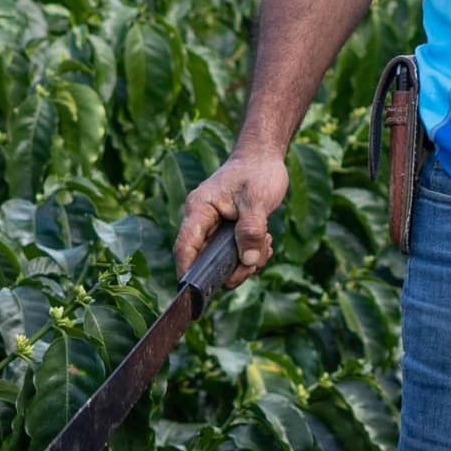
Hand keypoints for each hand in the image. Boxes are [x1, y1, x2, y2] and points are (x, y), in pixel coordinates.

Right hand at [175, 147, 291, 288]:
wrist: (265, 158)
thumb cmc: (257, 173)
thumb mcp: (257, 200)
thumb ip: (252, 230)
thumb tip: (248, 261)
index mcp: (199, 210)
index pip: (185, 246)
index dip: (187, 270)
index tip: (195, 292)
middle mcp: (203, 222)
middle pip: (205, 259)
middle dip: (231, 269)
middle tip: (254, 263)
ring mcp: (216, 228)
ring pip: (223, 260)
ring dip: (246, 261)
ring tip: (265, 243)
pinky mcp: (230, 232)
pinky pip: (236, 254)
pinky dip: (252, 255)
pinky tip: (265, 241)